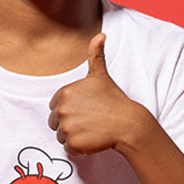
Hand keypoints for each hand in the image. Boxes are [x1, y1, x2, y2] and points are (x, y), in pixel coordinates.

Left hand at [48, 34, 142, 156]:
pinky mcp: (72, 143)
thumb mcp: (101, 75)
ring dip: (75, 136)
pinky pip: (68, 148)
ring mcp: (67, 126)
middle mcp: (62, 109)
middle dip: (71, 123)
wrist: (127, 123)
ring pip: (61, 136)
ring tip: (92, 129)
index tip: (86, 108)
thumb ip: (95, 54)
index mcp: (65, 92)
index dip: (71, 109)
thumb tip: (100, 34)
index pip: (55, 106)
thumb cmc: (114, 99)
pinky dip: (79, 147)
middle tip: (90, 120)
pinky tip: (93, 139)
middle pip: (55, 122)